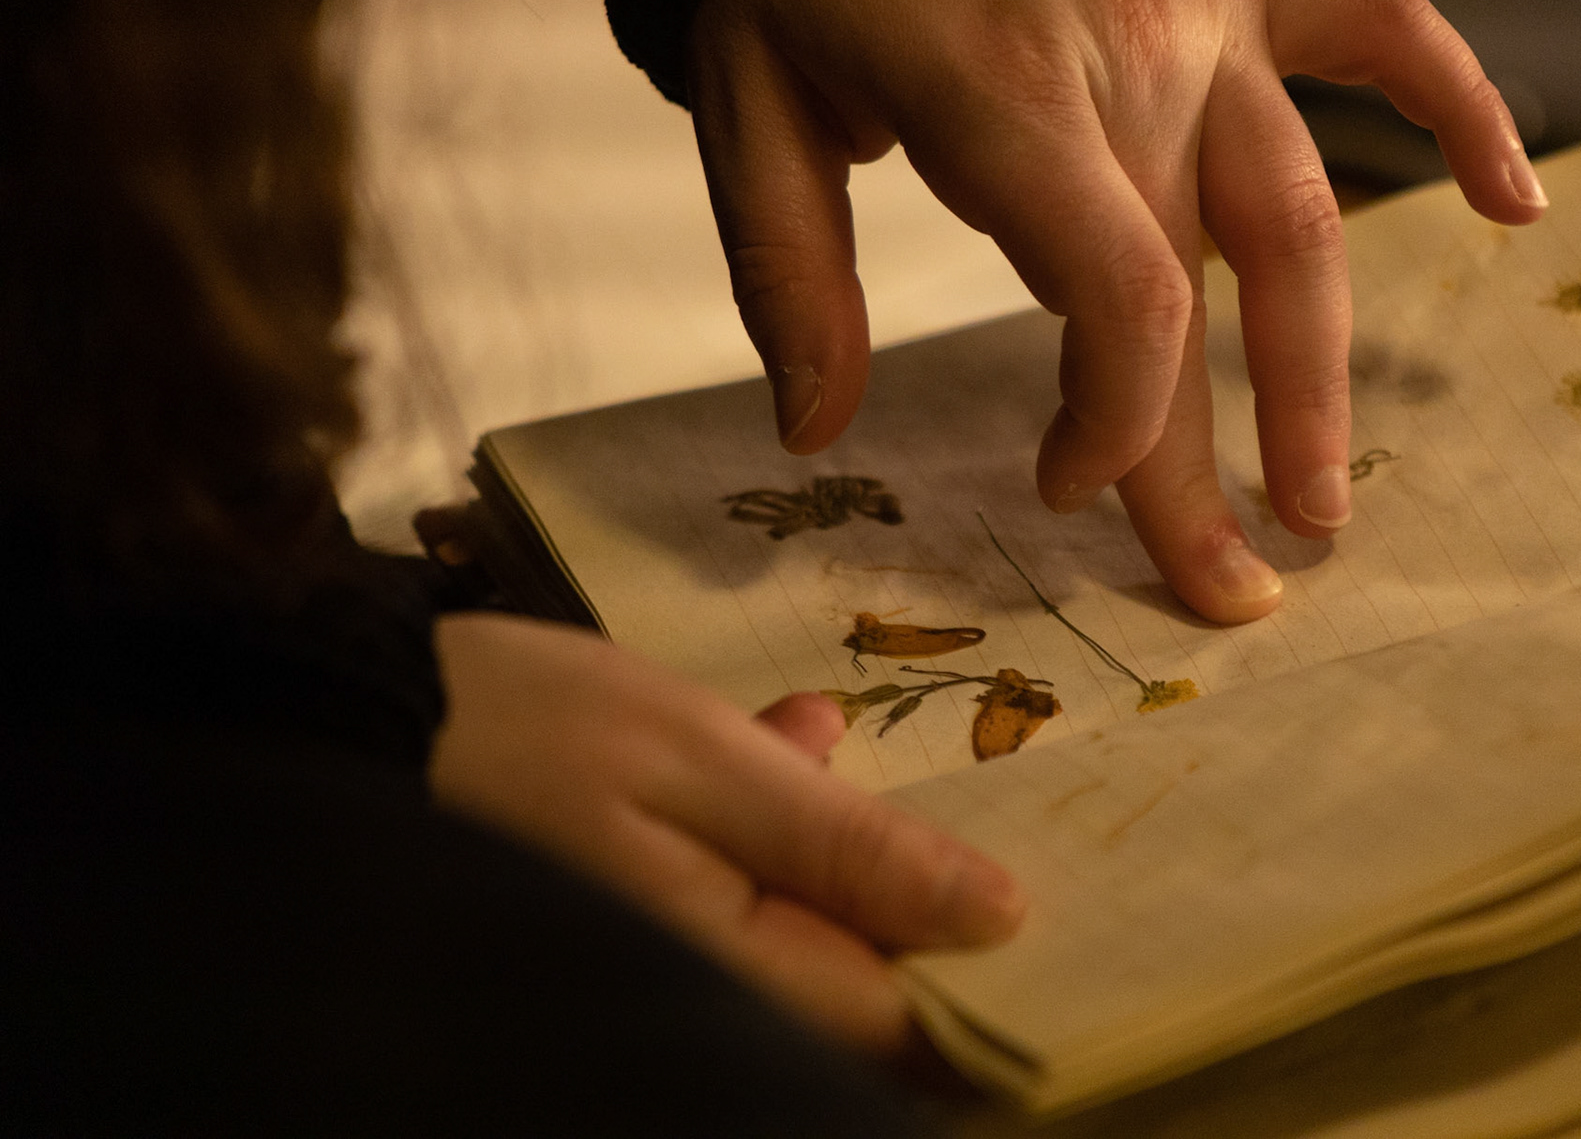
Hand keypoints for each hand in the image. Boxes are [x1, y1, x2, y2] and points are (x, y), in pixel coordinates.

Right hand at [428, 612, 1023, 1054]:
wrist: (352, 717)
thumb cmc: (520, 728)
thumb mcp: (699, 759)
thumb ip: (847, 846)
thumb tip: (999, 917)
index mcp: (734, 968)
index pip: (910, 1025)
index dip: (997, 968)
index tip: (1066, 893)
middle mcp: (707, 991)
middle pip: (867, 981)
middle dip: (921, 890)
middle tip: (964, 792)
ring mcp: (668, 958)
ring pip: (810, 924)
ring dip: (843, 837)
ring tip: (828, 741)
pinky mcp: (638, 914)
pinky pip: (745, 892)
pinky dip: (775, 823)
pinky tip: (779, 742)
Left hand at [688, 0, 1546, 623]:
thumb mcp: (750, 99)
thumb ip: (790, 272)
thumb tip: (815, 431)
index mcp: (1008, 93)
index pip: (1120, 299)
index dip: (1118, 426)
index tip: (1069, 490)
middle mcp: (1138, 54)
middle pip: (1208, 292)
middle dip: (1217, 461)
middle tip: (1238, 589)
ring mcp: (1210, 5)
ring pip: (1303, 207)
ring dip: (1324, 366)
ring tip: (1327, 496)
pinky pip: (1384, 32)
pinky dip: (1464, 108)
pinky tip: (1516, 203)